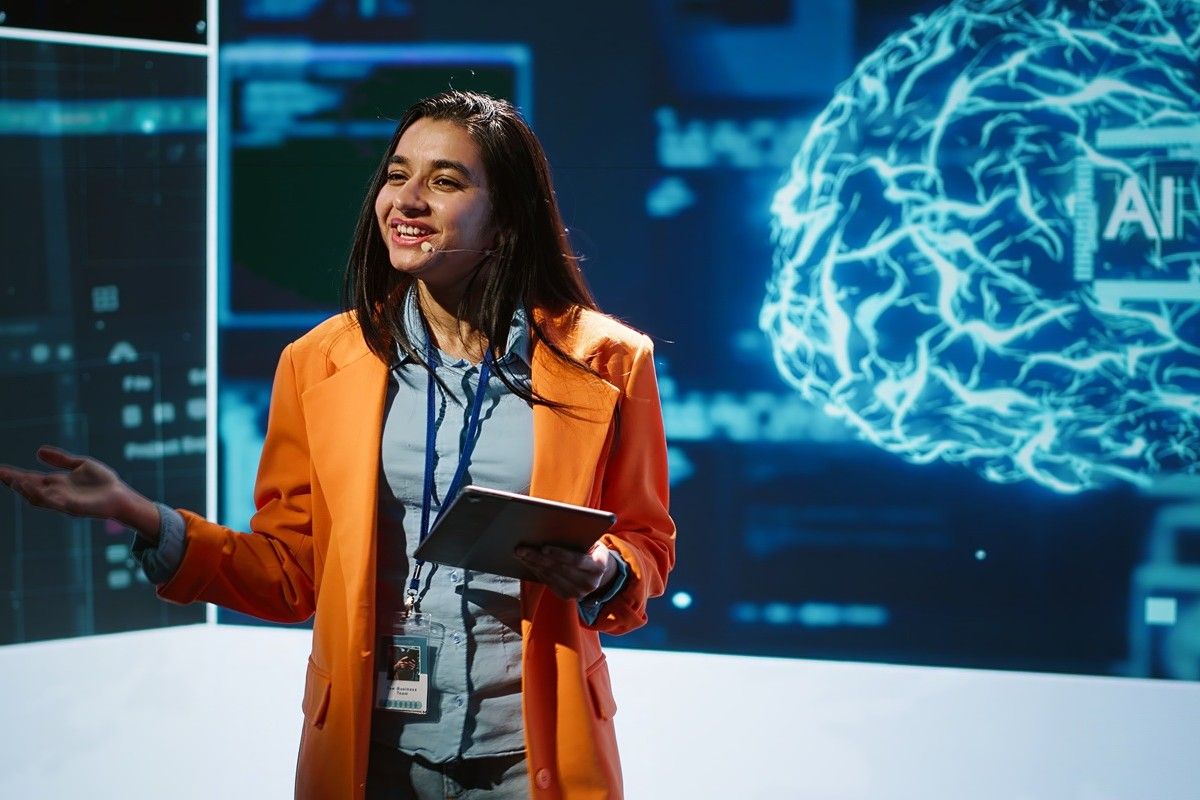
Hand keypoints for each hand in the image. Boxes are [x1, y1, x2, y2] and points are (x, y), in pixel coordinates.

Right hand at [0, 446, 158, 538]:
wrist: (121, 495)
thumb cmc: (103, 482)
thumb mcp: (80, 465)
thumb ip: (60, 459)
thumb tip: (38, 451)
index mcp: (56, 483)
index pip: (30, 478)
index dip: (14, 475)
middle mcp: (56, 494)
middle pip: (29, 489)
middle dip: (14, 482)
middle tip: (0, 474)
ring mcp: (63, 502)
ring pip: (38, 498)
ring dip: (26, 489)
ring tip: (15, 480)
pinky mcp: (74, 508)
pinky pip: (55, 503)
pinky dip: (45, 497)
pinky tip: (37, 488)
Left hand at [514, 541, 616, 600]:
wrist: (599, 573)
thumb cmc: (592, 550)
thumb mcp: (593, 542)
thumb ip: (580, 538)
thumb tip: (554, 528)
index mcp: (598, 566)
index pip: (577, 560)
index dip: (559, 554)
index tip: (543, 547)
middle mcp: (590, 583)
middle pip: (559, 569)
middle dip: (538, 558)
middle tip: (522, 549)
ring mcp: (578, 592)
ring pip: (551, 576)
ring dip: (533, 564)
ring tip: (520, 553)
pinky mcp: (567, 596)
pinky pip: (548, 582)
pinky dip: (536, 571)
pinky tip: (527, 562)